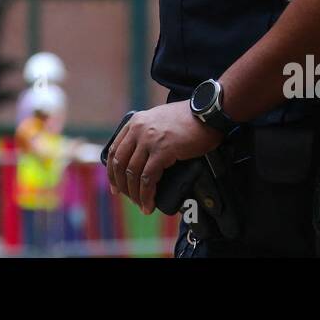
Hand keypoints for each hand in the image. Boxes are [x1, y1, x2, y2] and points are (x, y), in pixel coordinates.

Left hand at [105, 101, 221, 214]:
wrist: (207, 114)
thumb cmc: (188, 119)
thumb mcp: (159, 119)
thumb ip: (147, 131)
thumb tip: (143, 155)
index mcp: (135, 122)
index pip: (114, 150)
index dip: (112, 172)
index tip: (115, 186)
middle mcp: (138, 130)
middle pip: (120, 164)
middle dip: (122, 185)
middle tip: (128, 198)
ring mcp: (149, 140)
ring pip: (133, 173)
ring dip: (135, 194)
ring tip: (142, 205)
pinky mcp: (162, 151)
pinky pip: (148, 179)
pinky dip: (147, 195)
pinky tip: (149, 204)